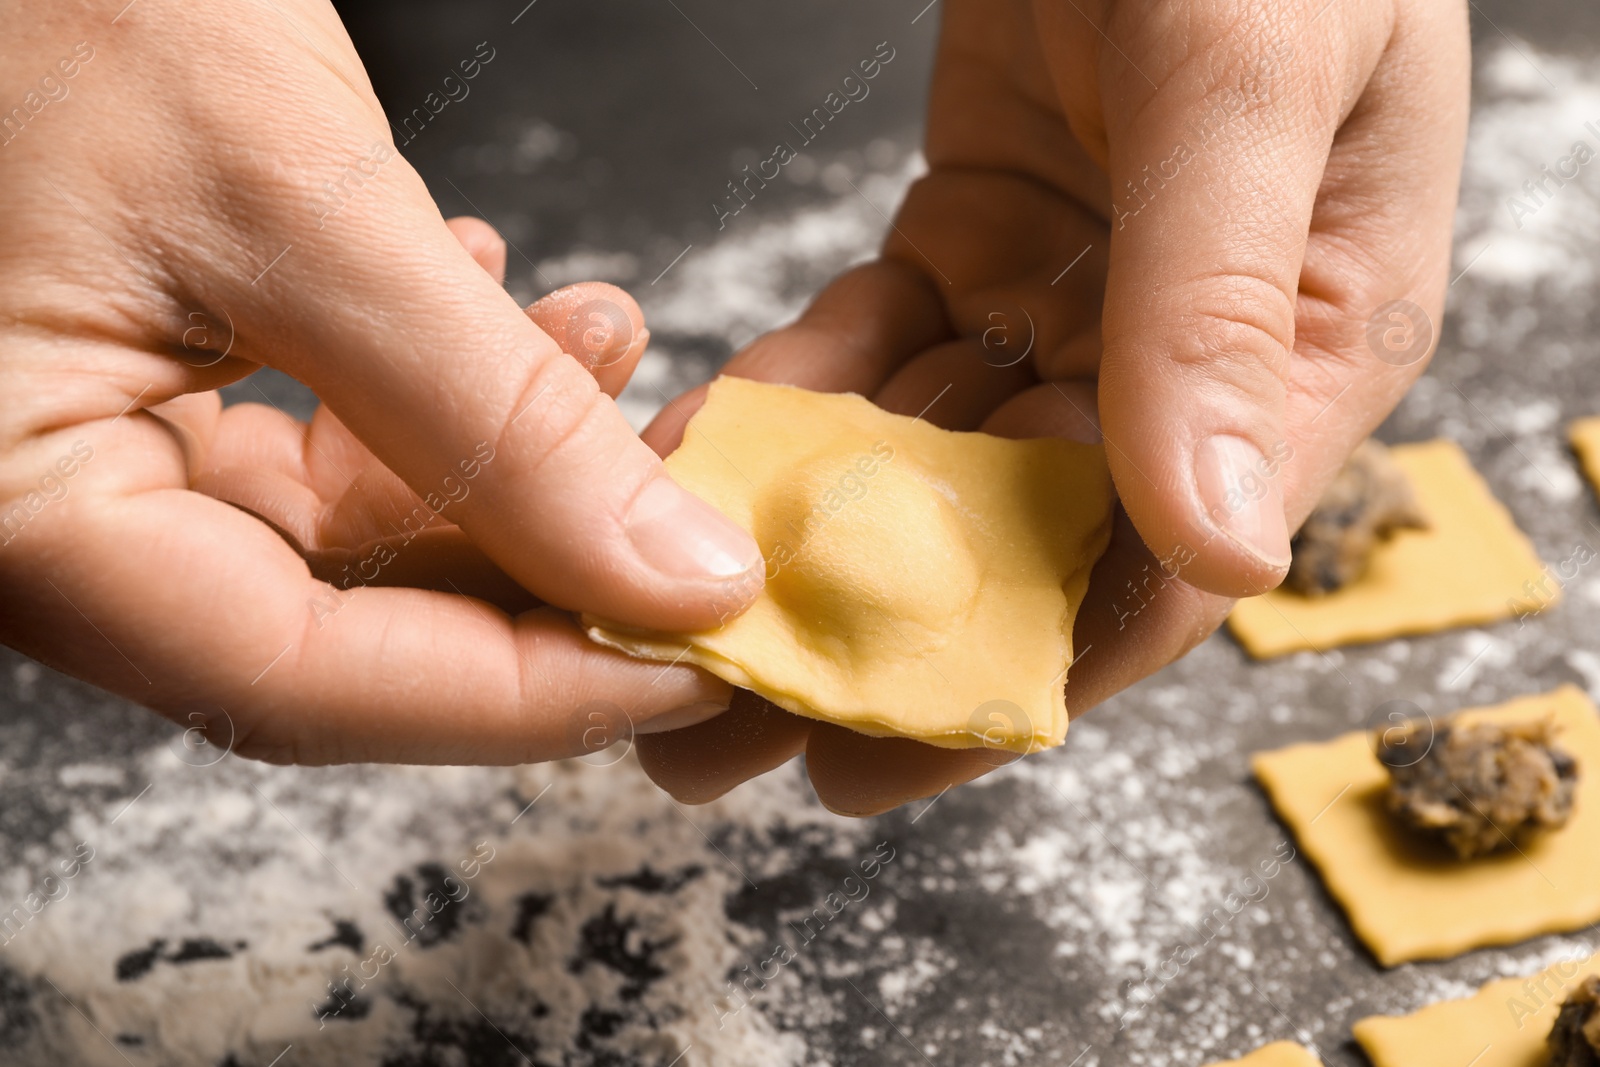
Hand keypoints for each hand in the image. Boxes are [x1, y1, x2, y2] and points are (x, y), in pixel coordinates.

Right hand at [0, 1, 765, 762]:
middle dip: (546, 569)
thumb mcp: (293, 203)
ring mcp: (95, 460)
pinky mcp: (144, 395)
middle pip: (348, 629)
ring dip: (511, 460)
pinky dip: (435, 397)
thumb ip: (493, 416)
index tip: (697, 661)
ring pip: (354, 537)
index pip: (309, 682)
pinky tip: (502, 305)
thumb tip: (672, 576)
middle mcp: (49, 521)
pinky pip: (321, 447)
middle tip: (690, 517)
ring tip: (615, 351)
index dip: (531, 694)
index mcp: (22, 518)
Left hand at [638, 0, 1468, 813]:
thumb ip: (1218, 302)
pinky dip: (797, 401)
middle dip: (873, 637)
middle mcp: (1185, 352)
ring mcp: (1072, 301)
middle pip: (1023, 540)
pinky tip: (704, 458)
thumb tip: (1218, 551)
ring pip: (930, 459)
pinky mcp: (974, 240)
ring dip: (809, 541)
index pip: (1158, 565)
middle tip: (722, 728)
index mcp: (1302, 348)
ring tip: (678, 631)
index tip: (872, 757)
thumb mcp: (1250, 79)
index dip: (1014, 676)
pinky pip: (876, 349)